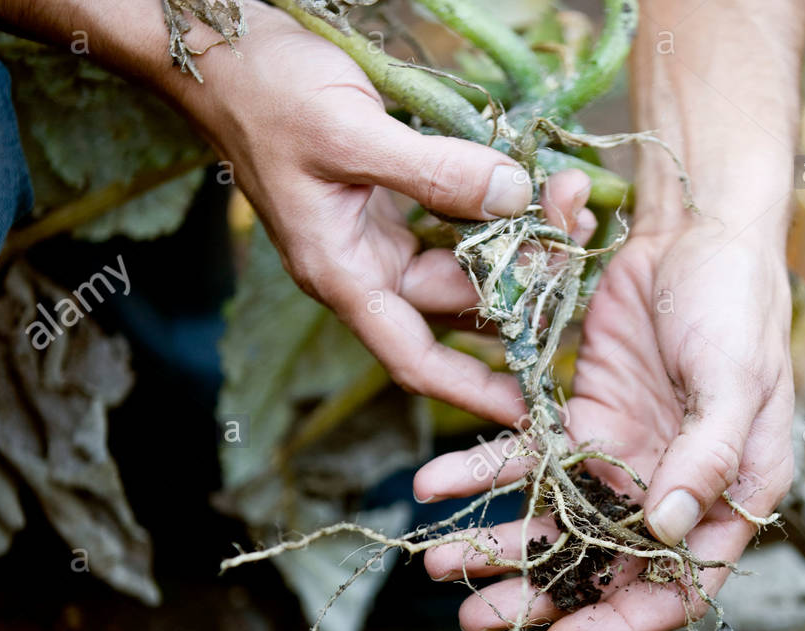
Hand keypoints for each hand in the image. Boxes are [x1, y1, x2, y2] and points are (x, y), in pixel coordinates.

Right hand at [172, 2, 593, 424]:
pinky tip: (536, 181)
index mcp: (344, 275)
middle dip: (524, 277)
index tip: (530, 408)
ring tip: (570, 198)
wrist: (227, 48)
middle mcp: (368, 266)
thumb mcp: (348, 132)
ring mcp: (383, 235)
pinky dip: (499, 204)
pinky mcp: (396, 199)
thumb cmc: (266, 92)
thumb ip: (432, 172)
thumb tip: (514, 198)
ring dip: (521, 236)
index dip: (473, 390)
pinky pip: (460, 218)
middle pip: (461, 302)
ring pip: (469, 259)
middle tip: (577, 229)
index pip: (415, 359)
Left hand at [413, 224, 795, 630]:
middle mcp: (673, 488)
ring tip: (436, 562)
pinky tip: (435, 482)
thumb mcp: (736, 380)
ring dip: (497, 541)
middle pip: (603, 564)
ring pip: (555, 518)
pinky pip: (527, 454)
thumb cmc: (738, 302)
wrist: (697, 226)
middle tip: (472, 618)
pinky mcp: (583, 415)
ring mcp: (625, 455)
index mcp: (729, 496)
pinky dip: (481, 470)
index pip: (679, 586)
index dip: (620, 623)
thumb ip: (706, 457)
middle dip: (537, 594)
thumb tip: (666, 532)